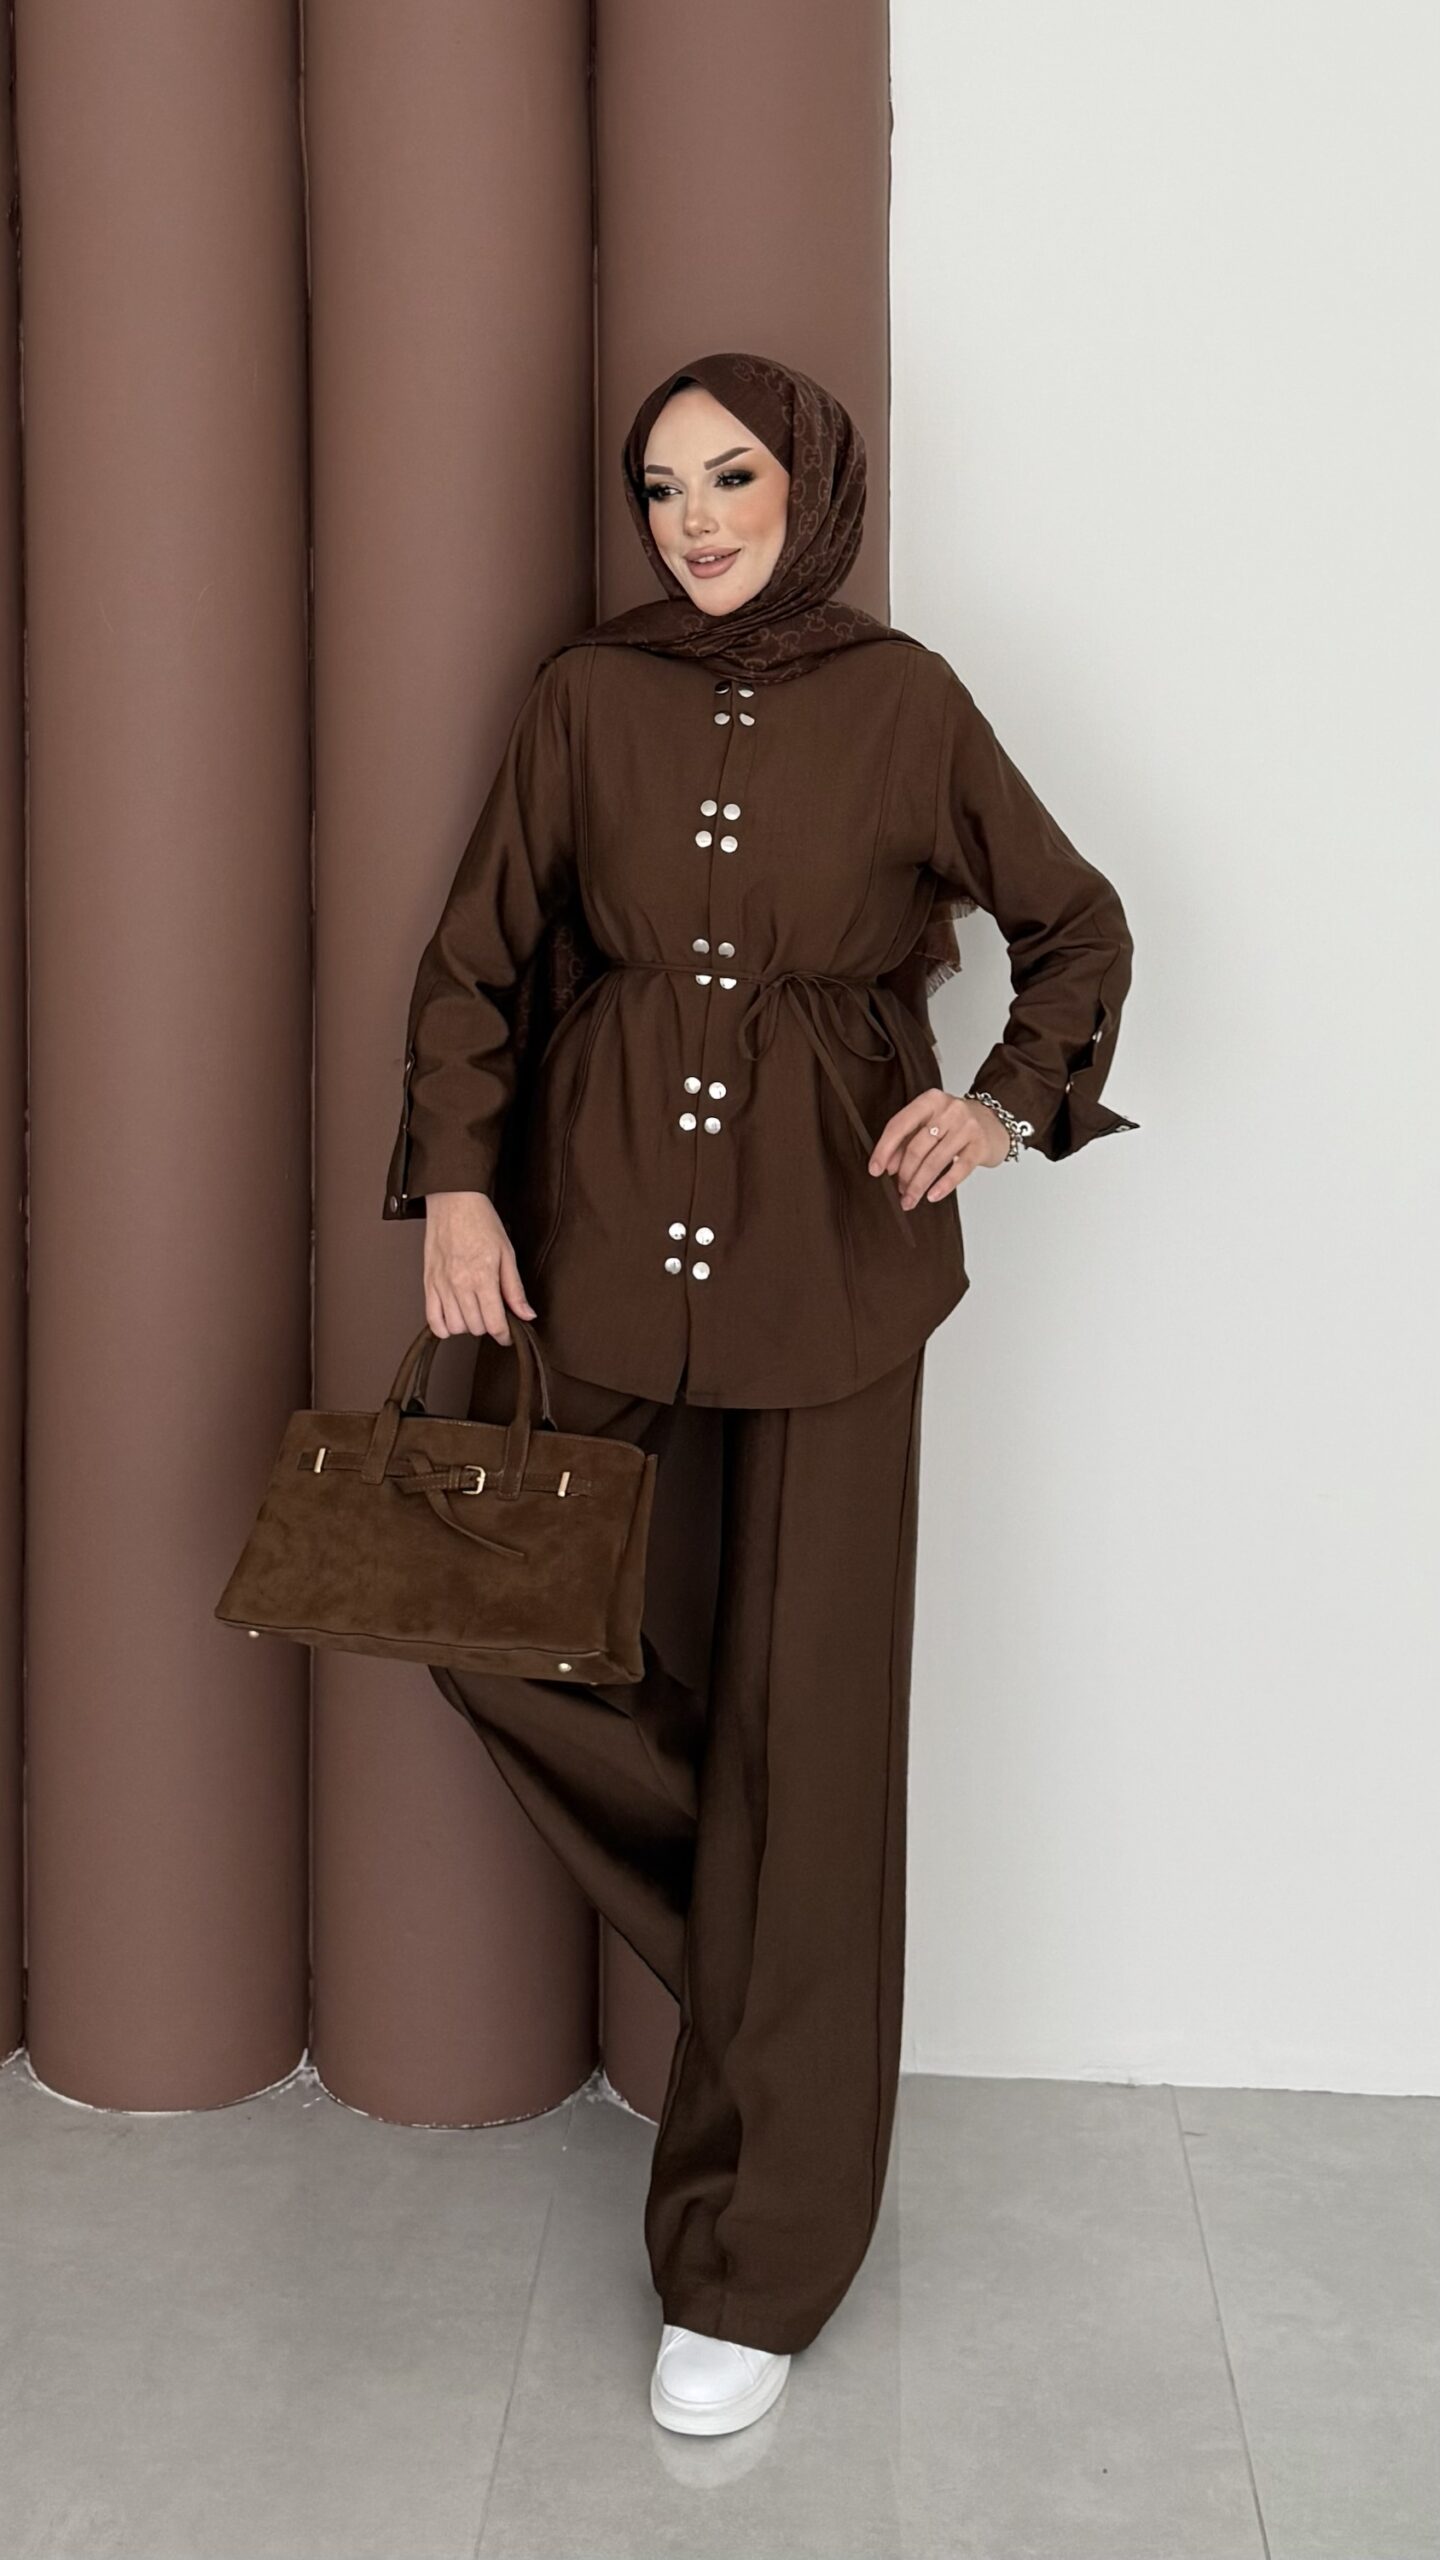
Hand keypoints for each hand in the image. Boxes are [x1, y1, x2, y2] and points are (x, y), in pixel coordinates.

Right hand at [422, 1191, 536, 1342]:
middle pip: (476, 1327)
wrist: (454, 1201)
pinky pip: (432, 1319)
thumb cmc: (480, 1221)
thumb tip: (526, 1314)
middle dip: (488, 1325)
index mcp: (482, 1277)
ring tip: (475, 1311)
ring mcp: (442, 1285)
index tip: (507, 1334)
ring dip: (468, 1325)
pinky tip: (454, 1320)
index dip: (504, 1334)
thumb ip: (515, 1289)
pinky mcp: (428, 1283)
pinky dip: (443, 1327)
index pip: (494, 1323)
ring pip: (456, 1326)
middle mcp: (460, 1284)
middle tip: (493, 1313)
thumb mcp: (506, 1253)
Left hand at [868, 1088, 1011, 1208]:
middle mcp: (949, 1110)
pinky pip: (959, 1169)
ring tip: (910, 1198)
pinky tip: (932, 1195)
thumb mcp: (930, 1124)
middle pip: (917, 1147)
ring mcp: (967, 1127)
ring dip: (919, 1184)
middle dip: (904, 1173)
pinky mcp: (980, 1146)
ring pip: (935, 1161)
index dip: (884, 1149)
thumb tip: (889, 1166)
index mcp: (930, 1100)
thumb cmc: (957, 1124)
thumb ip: (908, 1140)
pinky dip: (943, 1185)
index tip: (875, 1169)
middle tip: (899, 1190)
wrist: (996, 1122)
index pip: (899, 1125)